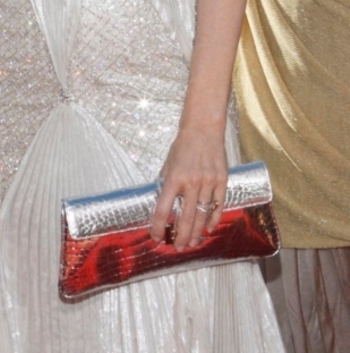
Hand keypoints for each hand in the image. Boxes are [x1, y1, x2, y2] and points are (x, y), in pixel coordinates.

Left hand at [150, 126, 226, 250]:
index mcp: (174, 178)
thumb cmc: (182, 146)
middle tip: (178, 248)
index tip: (156, 236)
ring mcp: (208, 182)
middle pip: (185, 218)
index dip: (158, 226)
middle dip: (181, 236)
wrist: (203, 130)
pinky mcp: (222, 181)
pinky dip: (213, 219)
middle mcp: (191, 182)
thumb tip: (162, 203)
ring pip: (202, 215)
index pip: (163, 208)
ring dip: (196, 232)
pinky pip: (218, 206)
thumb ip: (165, 183)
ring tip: (192, 243)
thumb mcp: (168, 163)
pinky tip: (207, 229)